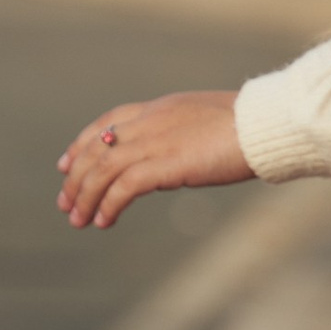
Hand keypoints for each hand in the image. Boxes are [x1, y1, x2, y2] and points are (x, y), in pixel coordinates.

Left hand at [58, 91, 252, 230]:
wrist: (265, 125)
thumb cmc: (250, 127)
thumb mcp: (208, 124)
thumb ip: (184, 137)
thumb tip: (176, 161)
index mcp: (160, 108)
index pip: (108, 122)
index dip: (82, 144)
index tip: (67, 164)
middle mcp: (150, 122)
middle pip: (97, 148)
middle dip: (76, 178)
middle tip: (65, 203)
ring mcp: (155, 142)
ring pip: (102, 169)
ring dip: (85, 197)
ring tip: (77, 220)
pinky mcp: (165, 164)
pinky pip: (123, 187)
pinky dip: (108, 205)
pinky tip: (103, 221)